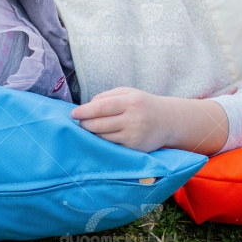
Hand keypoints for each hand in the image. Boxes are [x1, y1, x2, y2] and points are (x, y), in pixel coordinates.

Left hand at [70, 87, 229, 154]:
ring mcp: (133, 136)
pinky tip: (99, 138)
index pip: (100, 107)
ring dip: (92, 134)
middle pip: (99, 124)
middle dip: (85, 124)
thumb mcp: (128, 93)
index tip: (73, 114)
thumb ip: (107, 96)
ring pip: (103, 137)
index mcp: (130, 102)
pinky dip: (103, 142)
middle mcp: (132, 119)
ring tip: (88, 129)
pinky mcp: (134, 149)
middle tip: (80, 123)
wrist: (168, 121)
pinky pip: (112, 146)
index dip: (84, 112)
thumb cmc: (143, 104)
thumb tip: (87, 105)